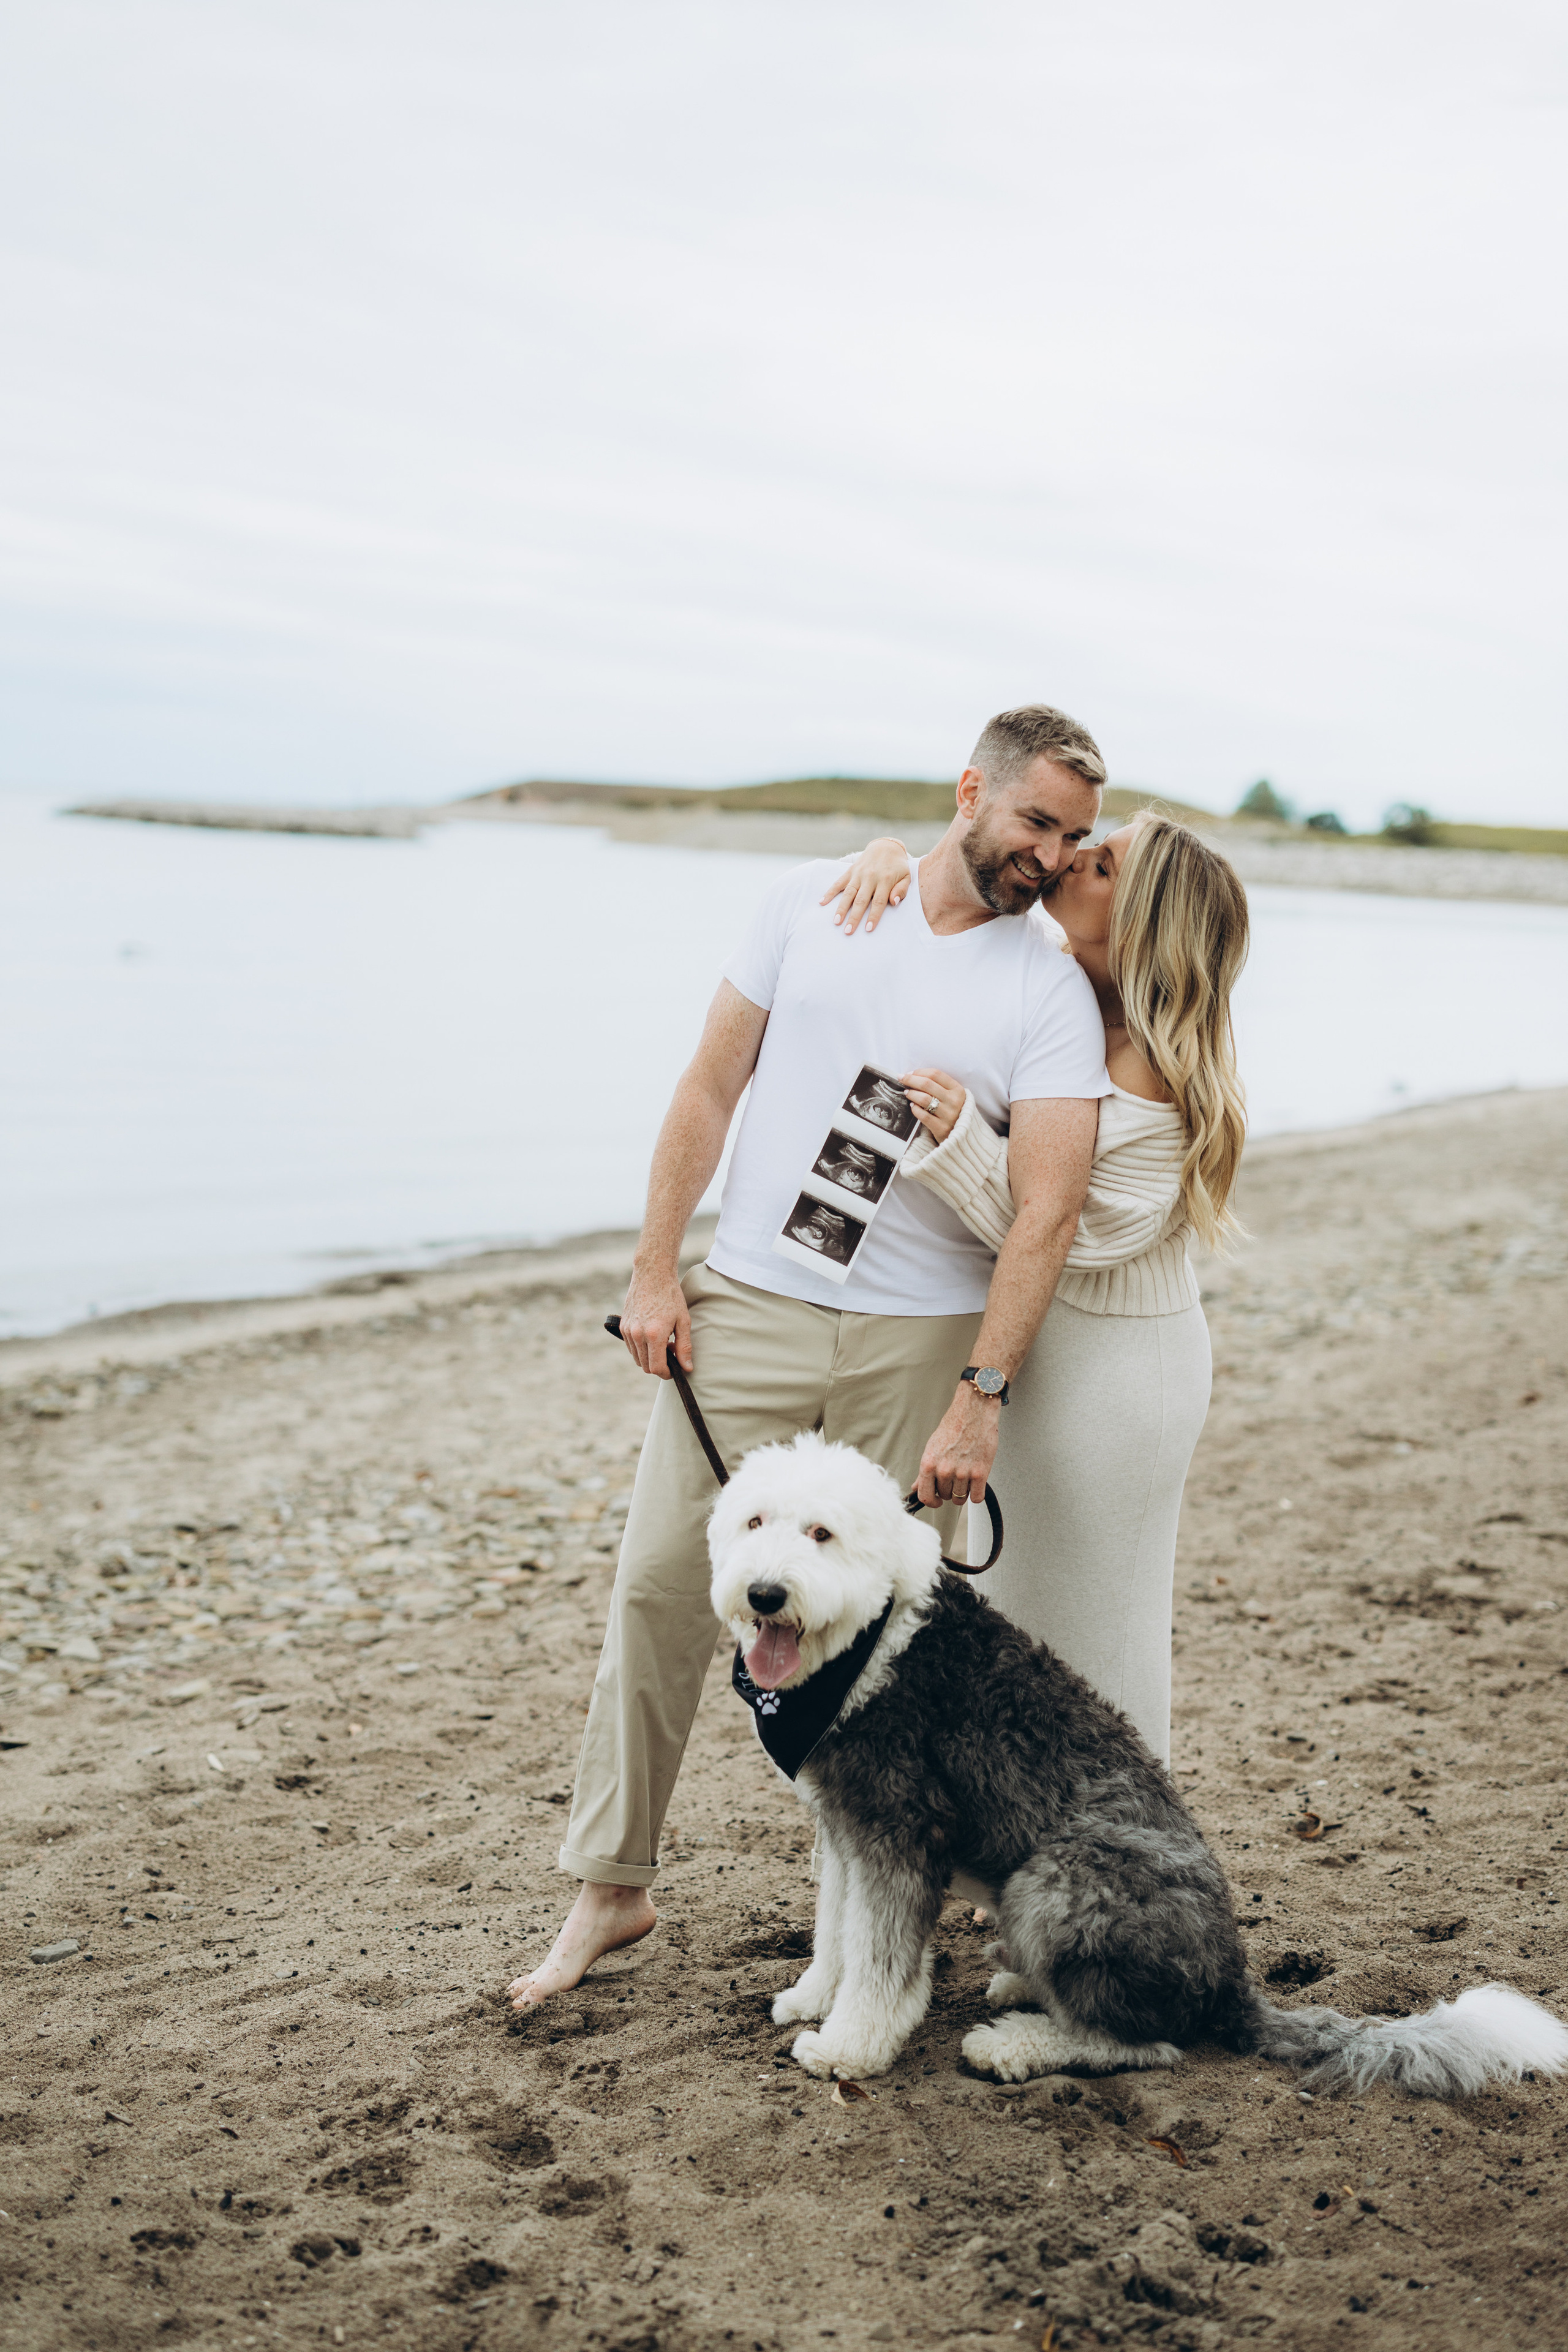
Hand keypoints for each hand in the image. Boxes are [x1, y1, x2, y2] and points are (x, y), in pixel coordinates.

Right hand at [618, 1266, 691, 1377]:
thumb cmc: (670, 1296)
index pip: (657, 1368)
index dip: (667, 1373)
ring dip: (649, 1357)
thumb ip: (684, 1347)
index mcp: (654, 1335)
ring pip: (637, 1358)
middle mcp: (637, 1335)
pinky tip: (652, 1335)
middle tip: (671, 1351)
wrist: (652, 1275)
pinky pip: (631, 1347)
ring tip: (663, 1342)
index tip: (675, 1370)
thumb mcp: (683, 1321)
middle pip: (645, 1367)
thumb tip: (687, 1368)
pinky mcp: (623, 1326)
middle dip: (659, 1366)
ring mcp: (627, 1330)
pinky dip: (641, 1348)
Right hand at [819, 838, 912, 934]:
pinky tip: (822, 902)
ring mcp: (858, 874)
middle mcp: (870, 877)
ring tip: (836, 922)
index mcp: (885, 879)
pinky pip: (838, 882)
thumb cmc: (898, 866)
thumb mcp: (906, 876)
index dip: (873, 916)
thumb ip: (902, 889)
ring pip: (848, 893)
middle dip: (854, 917)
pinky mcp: (850, 871)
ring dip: (841, 908)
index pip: (878, 901)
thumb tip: (894, 902)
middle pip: (861, 900)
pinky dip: (829, 892)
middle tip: (848, 931)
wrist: (886, 846)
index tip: (868, 929)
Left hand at [902, 1068, 965, 1144]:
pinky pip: (923, 1115)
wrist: (964, 1136)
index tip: (910, 1073)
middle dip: (910, 1079)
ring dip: (912, 1094)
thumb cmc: (955, 1112)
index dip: (919, 1072)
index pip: (935, 1074)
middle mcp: (954, 1101)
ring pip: (923, 1099)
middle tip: (901, 1079)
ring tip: (907, 1093)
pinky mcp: (942, 1128)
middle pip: (927, 1084)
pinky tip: (913, 1107)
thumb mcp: (953, 1096)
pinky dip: (915, 1109)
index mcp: (958, 1090)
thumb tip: (914, 1076)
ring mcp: (948, 1115)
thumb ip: (939, 1086)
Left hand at [917, 1384, 1001, 1506]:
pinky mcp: (980, 1473)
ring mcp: (962, 1473)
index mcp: (928, 1464)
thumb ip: (925, 1471)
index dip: (931, 1502)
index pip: (925, 1496)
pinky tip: (976, 1483)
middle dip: (950, 1490)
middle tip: (956, 1476)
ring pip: (961, 1498)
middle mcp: (944, 1470)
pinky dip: (977, 1493)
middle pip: (946, 1496)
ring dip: (964, 1492)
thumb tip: (916, 1487)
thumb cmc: (953, 1427)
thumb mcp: (932, 1447)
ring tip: (966, 1476)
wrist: (974, 1411)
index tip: (937, 1501)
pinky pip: (977, 1497)